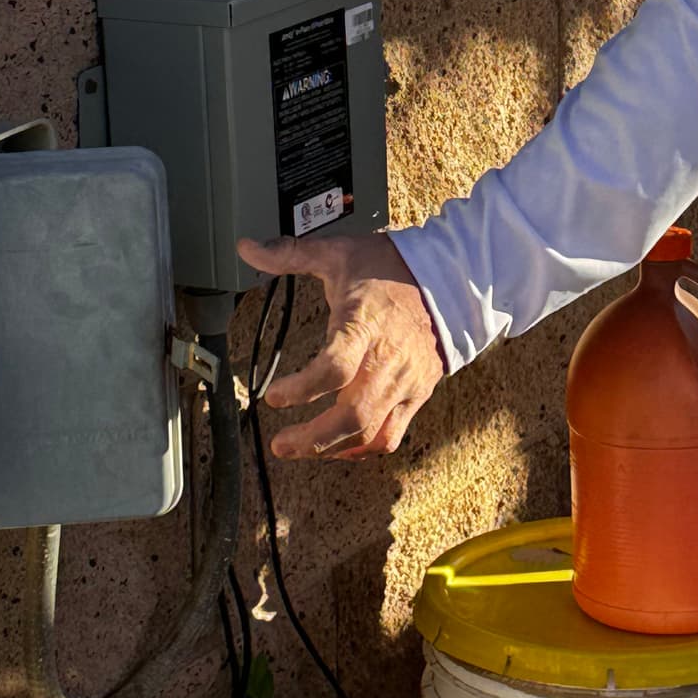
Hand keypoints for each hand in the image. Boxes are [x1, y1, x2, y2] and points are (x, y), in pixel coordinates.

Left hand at [240, 232, 444, 457]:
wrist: (449, 279)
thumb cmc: (390, 267)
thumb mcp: (338, 253)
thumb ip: (289, 255)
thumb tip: (247, 248)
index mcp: (365, 325)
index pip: (334, 368)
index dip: (301, 389)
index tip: (274, 396)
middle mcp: (387, 360)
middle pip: (352, 414)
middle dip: (312, 438)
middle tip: (280, 444)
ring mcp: (405, 382)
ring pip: (370, 432)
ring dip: (331, 448)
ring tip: (300, 449)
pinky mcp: (417, 394)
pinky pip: (391, 434)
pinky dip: (363, 449)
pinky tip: (340, 448)